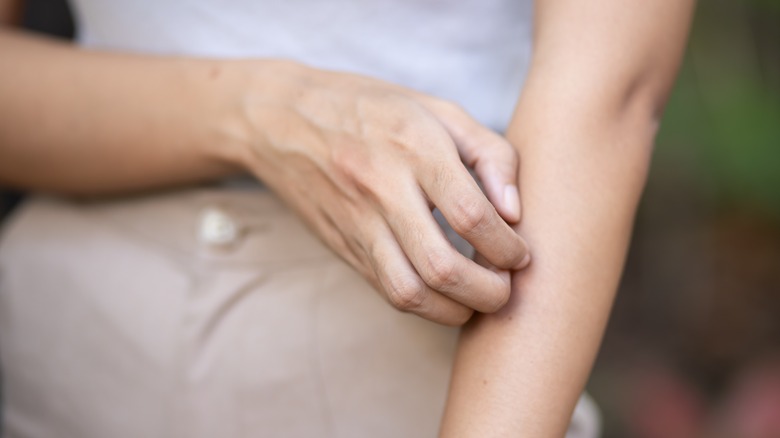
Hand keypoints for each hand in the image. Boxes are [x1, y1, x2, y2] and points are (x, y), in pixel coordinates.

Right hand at [233, 61, 529, 324]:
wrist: (283, 121)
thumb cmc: (372, 109)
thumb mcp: (439, 110)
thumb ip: (490, 154)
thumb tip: (514, 212)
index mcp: (414, 147)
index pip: (470, 214)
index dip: (506, 247)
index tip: (520, 255)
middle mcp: (382, 188)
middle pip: (441, 266)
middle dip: (487, 292)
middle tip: (505, 288)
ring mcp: (357, 222)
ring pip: (408, 292)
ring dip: (454, 310)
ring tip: (476, 299)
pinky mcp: (343, 245)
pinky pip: (386, 290)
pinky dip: (424, 304)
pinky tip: (444, 292)